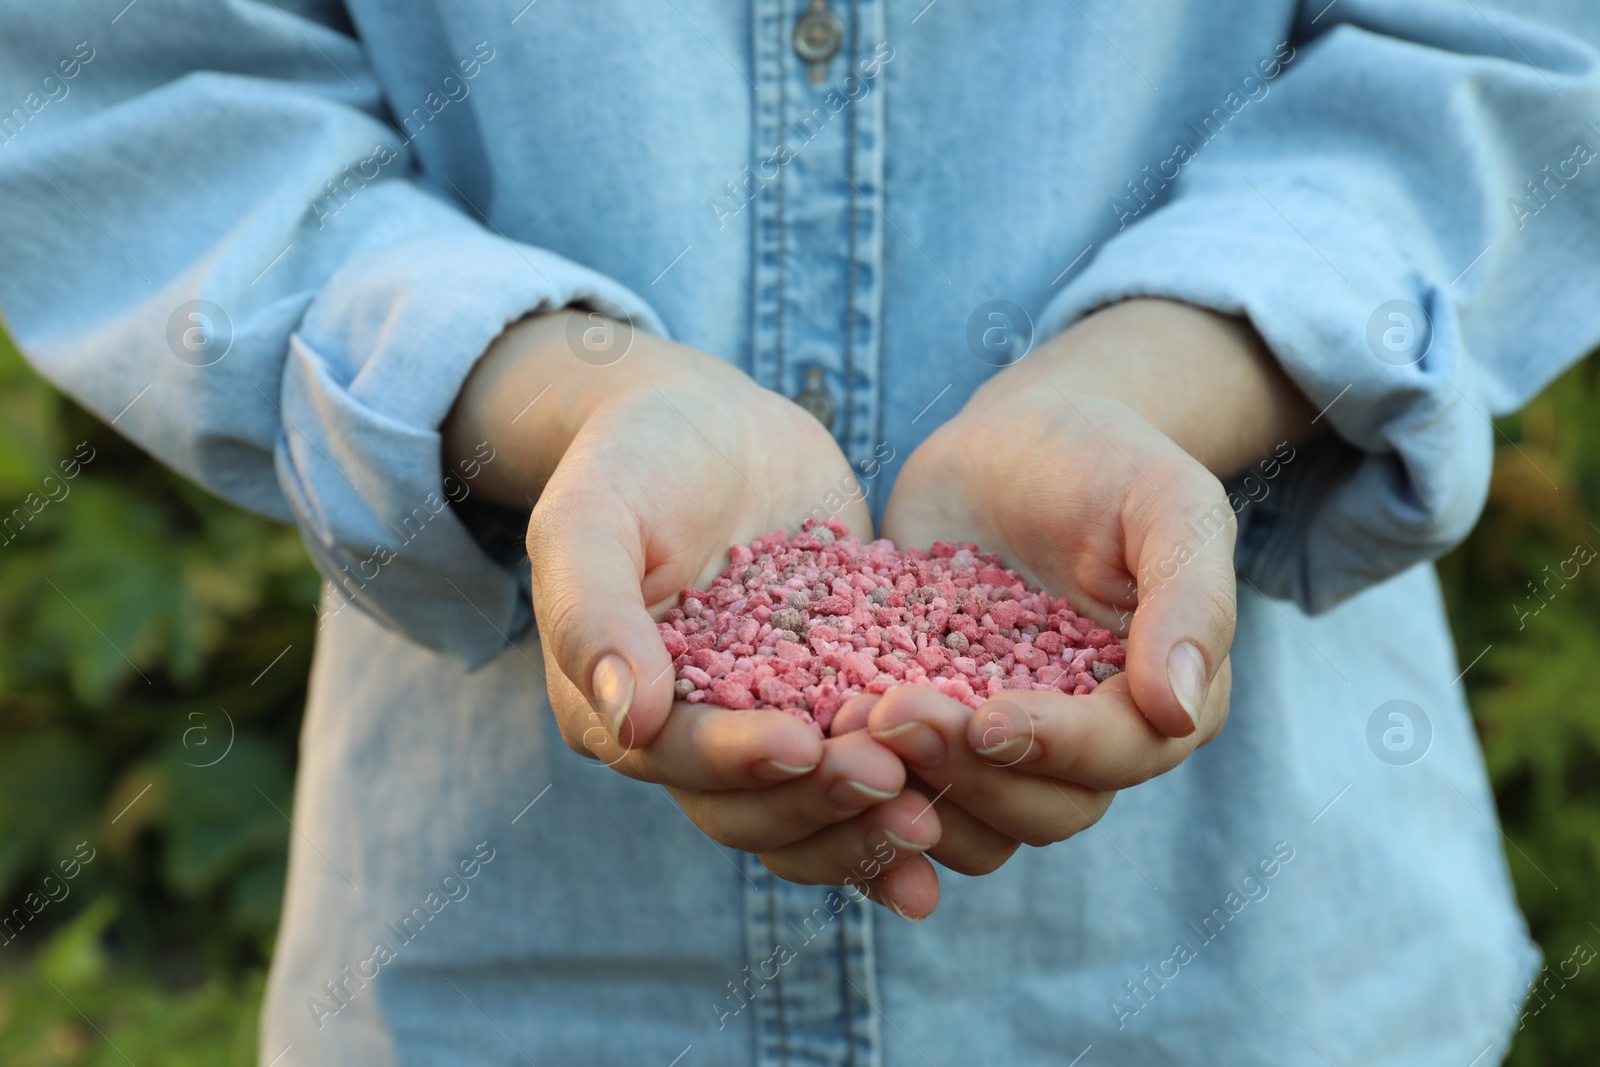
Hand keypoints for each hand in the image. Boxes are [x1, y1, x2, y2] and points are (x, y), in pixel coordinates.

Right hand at [443, 311, 938, 896]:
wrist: (712, 425)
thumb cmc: (632, 459)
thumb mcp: (590, 518)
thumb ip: (593, 615)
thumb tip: (628, 721)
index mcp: (614, 711)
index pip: (679, 761)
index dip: (739, 762)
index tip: (802, 745)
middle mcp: (690, 740)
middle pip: (753, 810)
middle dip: (823, 804)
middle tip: (896, 786)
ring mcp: (769, 724)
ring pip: (816, 810)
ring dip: (871, 824)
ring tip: (937, 819)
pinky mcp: (836, 700)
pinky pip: (872, 763)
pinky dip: (915, 789)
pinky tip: (973, 799)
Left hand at [861, 299, 1318, 903]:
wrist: (1011, 445)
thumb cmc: (1105, 460)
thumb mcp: (1167, 502)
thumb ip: (1189, 597)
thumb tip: (1179, 708)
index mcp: (1160, 704)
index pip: (1116, 757)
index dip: (1052, 748)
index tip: (984, 718)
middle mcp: (1088, 748)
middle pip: (1041, 810)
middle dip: (967, 773)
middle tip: (889, 715)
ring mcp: (1005, 750)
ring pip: (971, 823)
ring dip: (910, 796)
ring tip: (846, 730)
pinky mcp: (934, 735)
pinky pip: (906, 797)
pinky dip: (864, 791)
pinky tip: (817, 749)